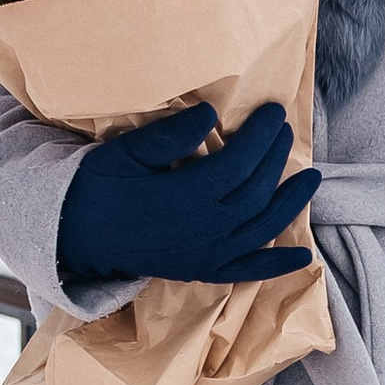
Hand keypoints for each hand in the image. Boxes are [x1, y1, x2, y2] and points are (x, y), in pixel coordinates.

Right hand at [57, 101, 320, 291]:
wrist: (73, 235)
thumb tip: (210, 116)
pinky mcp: (199, 270)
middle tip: (284, 130)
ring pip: (260, 229)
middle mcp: (202, 231)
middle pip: (254, 193)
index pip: (239, 164)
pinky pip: (245, 272)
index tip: (273, 112)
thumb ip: (169, 136)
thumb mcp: (125, 152)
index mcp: (185, 198)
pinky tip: (301, 258)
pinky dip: (275, 266)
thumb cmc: (97, 186)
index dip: (261, 137)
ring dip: (289, 204)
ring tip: (311, 179)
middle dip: (275, 159)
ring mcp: (204, 255)